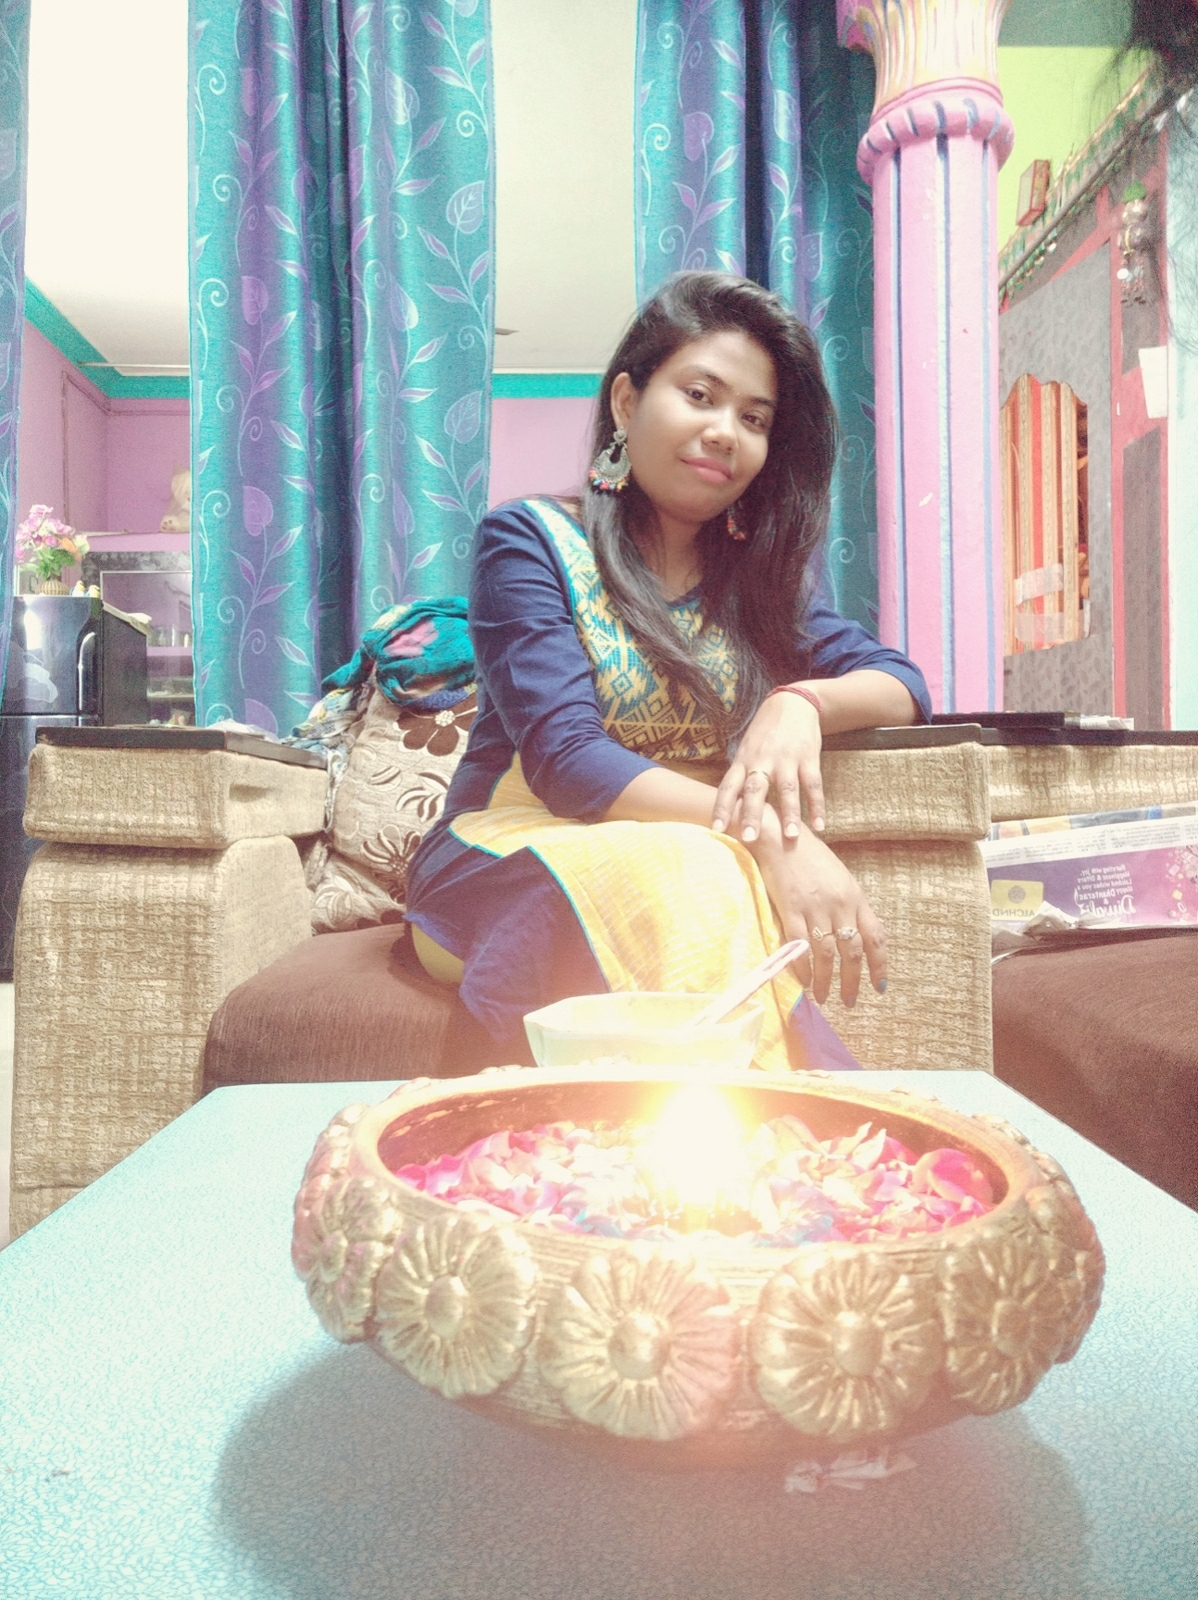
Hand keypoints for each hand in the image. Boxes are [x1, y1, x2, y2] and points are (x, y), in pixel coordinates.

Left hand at [712, 689, 823, 842]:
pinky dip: (817, 806)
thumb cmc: (764, 735)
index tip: (717, 829)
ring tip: (790, 837)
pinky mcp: (809, 758)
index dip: (721, 807)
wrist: (792, 703)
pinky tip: (819, 825)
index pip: (728, 787)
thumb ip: (740, 777)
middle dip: (752, 814)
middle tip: (750, 838)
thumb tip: (727, 809)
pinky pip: (813, 785)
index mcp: (743, 761)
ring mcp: (787, 759)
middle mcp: (762, 760)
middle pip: (755, 790)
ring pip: (787, 790)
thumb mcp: (746, 751)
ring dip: (789, 814)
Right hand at [747, 810, 885, 1006]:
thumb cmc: (810, 856)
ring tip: (823, 997)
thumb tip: (854, 935)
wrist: (782, 836)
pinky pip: (800, 945)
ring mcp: (815, 907)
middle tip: (849, 1002)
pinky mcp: (791, 908)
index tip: (879, 987)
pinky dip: (802, 968)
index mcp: (856, 897)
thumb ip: (848, 905)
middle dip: (853, 982)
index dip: (880, 965)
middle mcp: (840, 904)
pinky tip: (802, 981)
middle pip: (852, 952)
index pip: (875, 937)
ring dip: (826, 981)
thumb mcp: (840, 878)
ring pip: (826, 954)